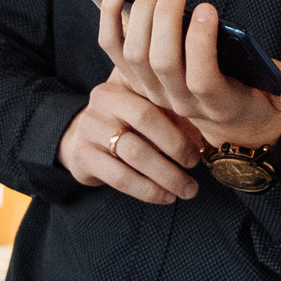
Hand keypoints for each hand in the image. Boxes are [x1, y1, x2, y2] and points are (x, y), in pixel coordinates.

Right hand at [55, 80, 201, 203]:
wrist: (78, 140)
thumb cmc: (124, 124)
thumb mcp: (144, 109)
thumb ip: (171, 115)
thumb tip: (202, 140)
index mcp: (121, 83)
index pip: (155, 97)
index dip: (181, 122)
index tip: (200, 145)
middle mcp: (102, 101)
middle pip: (144, 120)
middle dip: (176, 145)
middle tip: (195, 164)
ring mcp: (89, 128)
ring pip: (135, 152)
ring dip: (167, 175)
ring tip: (187, 189)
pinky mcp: (82, 156)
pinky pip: (121, 177)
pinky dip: (148, 190)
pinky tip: (165, 196)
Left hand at [96, 0, 280, 148]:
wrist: (221, 122)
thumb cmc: (252, 98)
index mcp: (216, 103)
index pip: (200, 78)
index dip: (199, 44)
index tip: (207, 8)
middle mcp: (178, 100)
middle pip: (160, 60)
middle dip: (166, 16)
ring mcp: (151, 90)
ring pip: (134, 52)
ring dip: (143, 11)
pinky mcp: (133, 75)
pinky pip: (111, 45)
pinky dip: (112, 13)